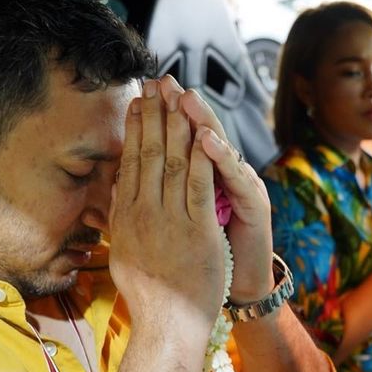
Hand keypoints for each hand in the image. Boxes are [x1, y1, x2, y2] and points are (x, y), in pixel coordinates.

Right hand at [108, 78, 224, 333]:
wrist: (168, 326)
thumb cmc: (148, 296)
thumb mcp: (122, 253)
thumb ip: (117, 221)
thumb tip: (110, 195)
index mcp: (125, 217)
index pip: (129, 162)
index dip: (136, 128)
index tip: (140, 102)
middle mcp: (143, 214)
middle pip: (147, 153)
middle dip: (155, 115)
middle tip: (157, 83)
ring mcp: (170, 222)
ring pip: (172, 162)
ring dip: (177, 125)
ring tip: (179, 95)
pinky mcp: (197, 231)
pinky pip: (198, 185)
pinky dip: (200, 156)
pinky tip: (203, 133)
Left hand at [157, 76, 274, 303]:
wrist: (238, 290)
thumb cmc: (201, 266)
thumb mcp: (174, 230)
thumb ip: (152, 205)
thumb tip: (116, 191)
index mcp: (203, 183)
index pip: (180, 142)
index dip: (161, 118)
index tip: (143, 92)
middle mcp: (225, 177)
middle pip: (201, 134)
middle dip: (180, 108)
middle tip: (163, 81)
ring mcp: (243, 188)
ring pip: (220, 149)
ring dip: (203, 121)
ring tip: (186, 98)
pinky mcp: (255, 205)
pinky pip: (236, 179)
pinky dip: (222, 159)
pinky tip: (209, 140)